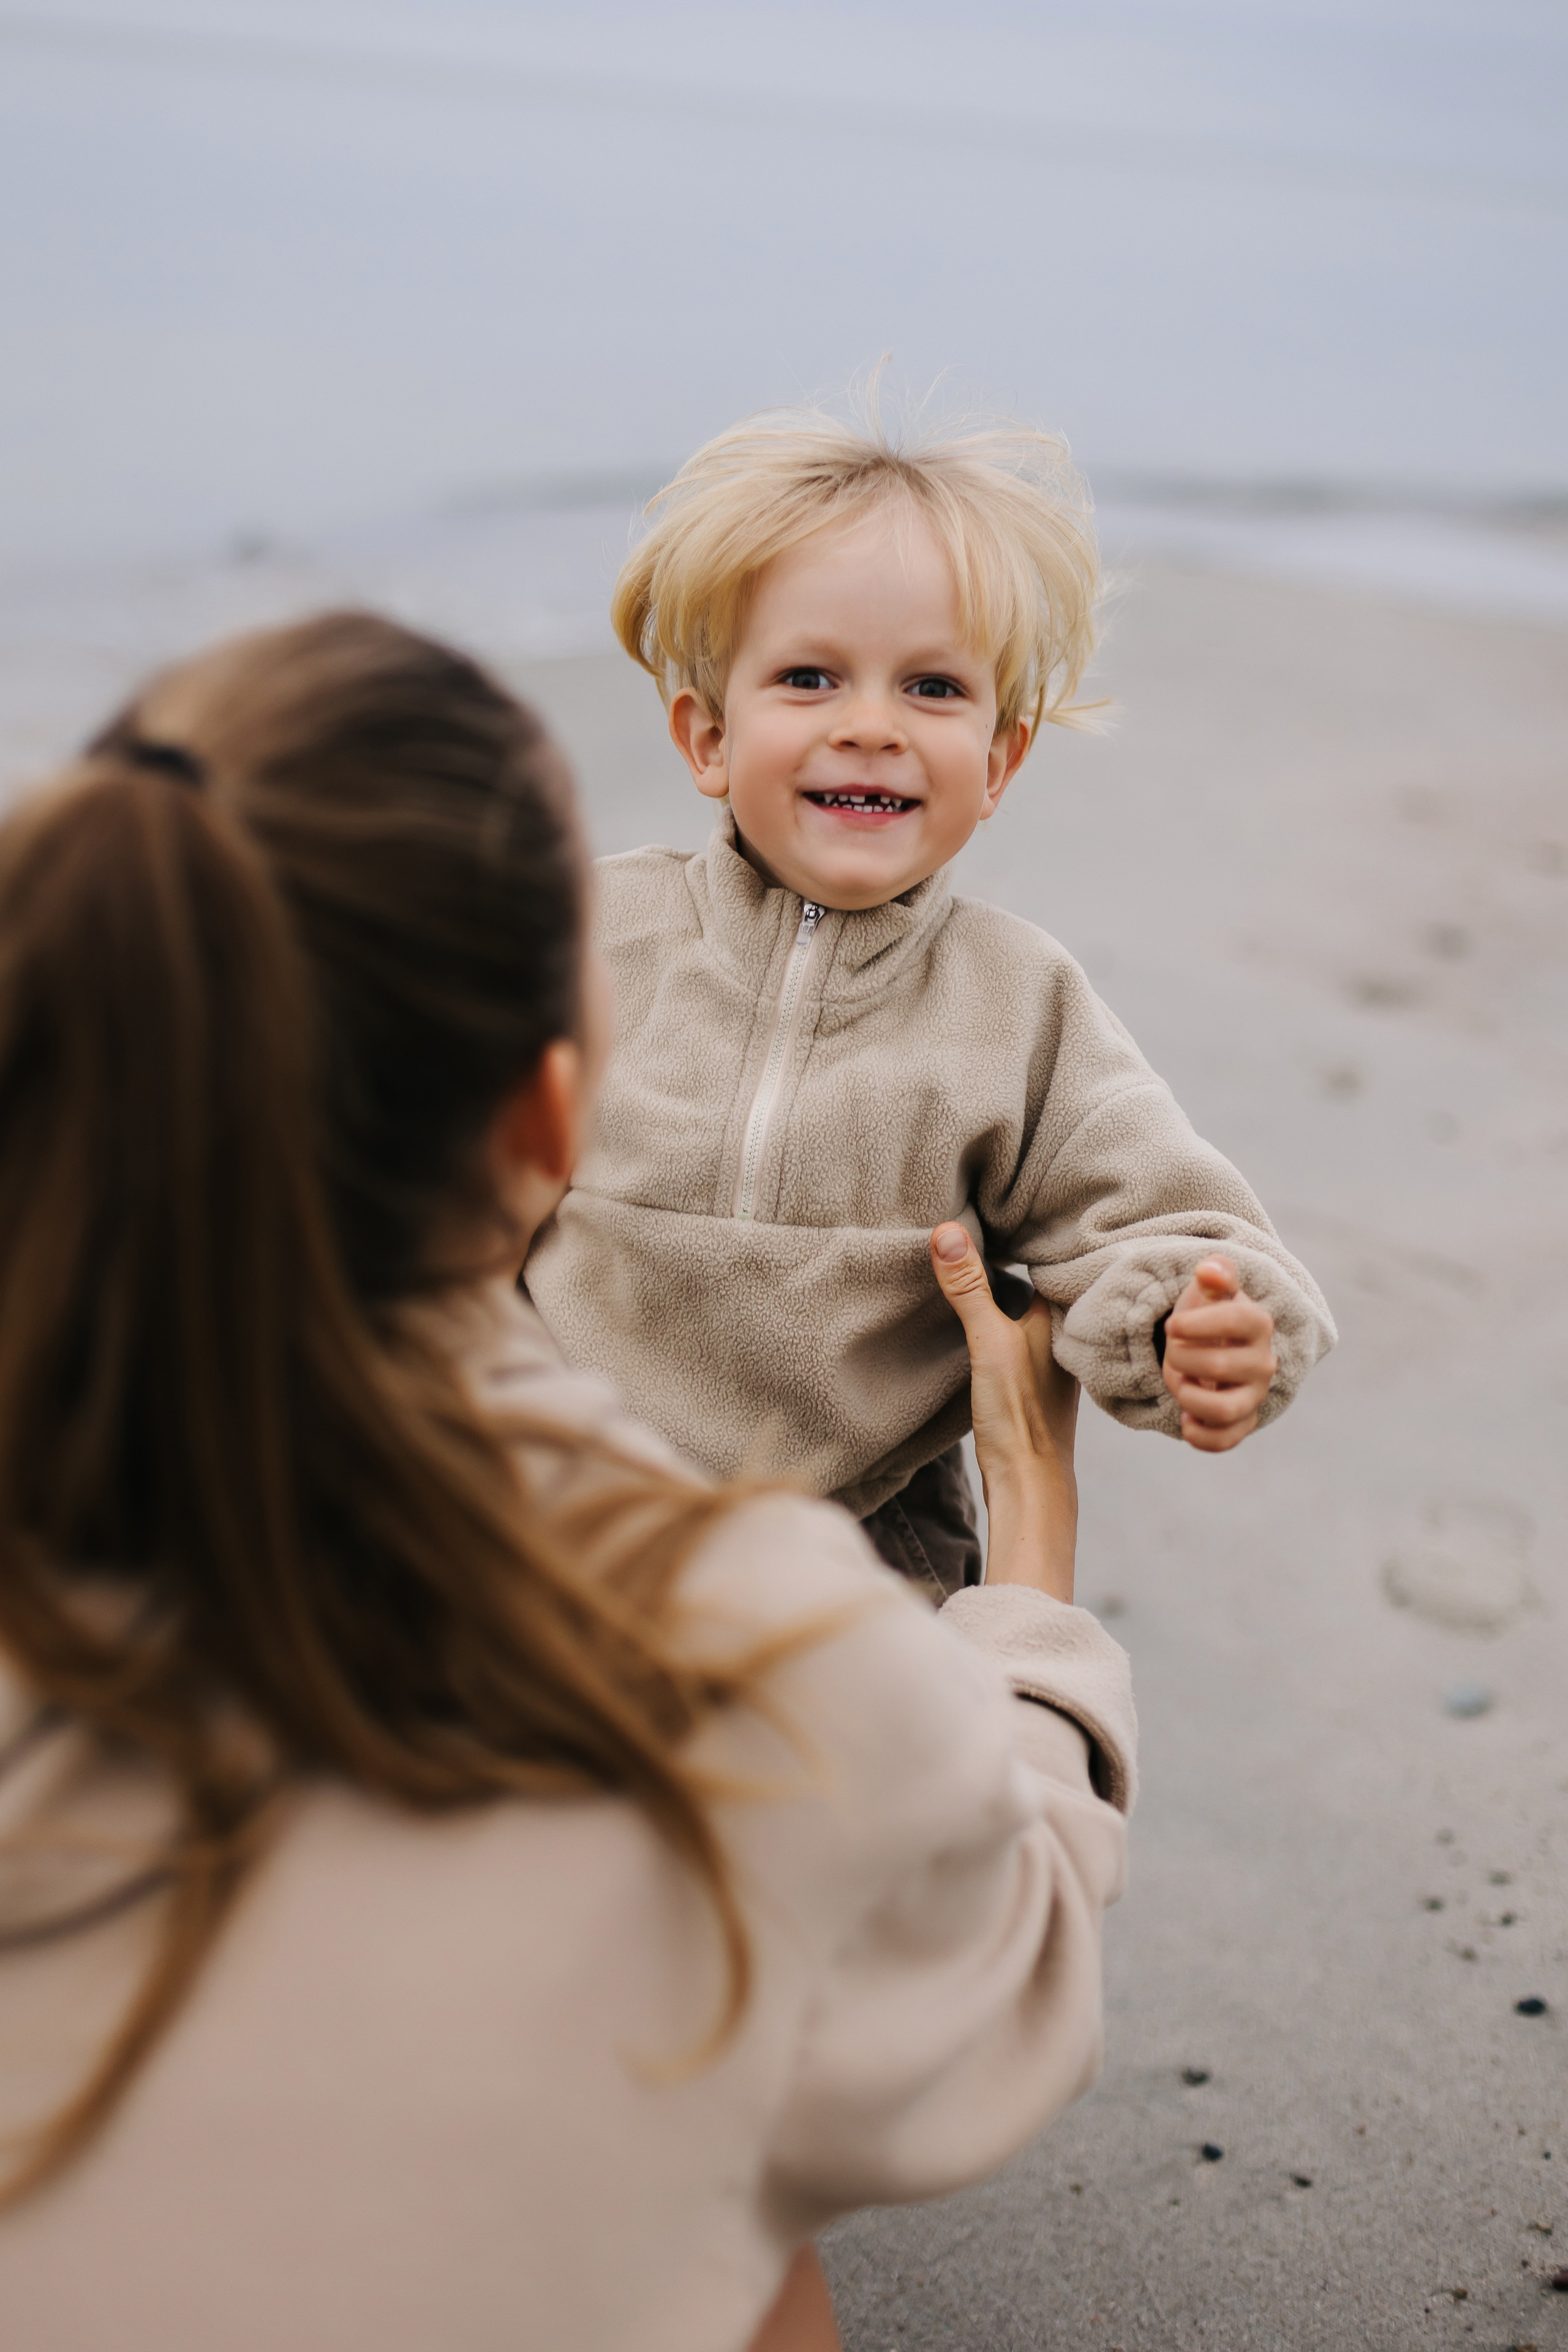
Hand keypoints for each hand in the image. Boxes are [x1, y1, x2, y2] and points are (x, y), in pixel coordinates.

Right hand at [929, 1225, 1077, 1599]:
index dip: (1036, 1220)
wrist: (1030, 1484)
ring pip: (1032, 1298)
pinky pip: (1019, 1321)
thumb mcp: (989, 1343)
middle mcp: (1067, 1326)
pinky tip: (982, 1299)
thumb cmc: (1020, 1416)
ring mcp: (1051, 1349)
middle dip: (1024, 1242)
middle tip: (992, 1199)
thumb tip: (946, 1231)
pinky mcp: (1033, 1371)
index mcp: (1068, 1311)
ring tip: (983, 1238)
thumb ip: (968, 1289)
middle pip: (1043, 1272)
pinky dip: (1005, 1305)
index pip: (1054, 1250)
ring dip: (1012, 1276)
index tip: (1015, 1184)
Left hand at [1163, 1257, 1276, 1452]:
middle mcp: (1264, 1362)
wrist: (1214, 1345)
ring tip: (1180, 1384)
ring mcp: (1255, 1395)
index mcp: (1258, 1324)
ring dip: (1189, 1398)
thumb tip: (1210, 1270)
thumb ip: (1215, 1274)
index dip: (1197, 1323)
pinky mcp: (1244, 1421)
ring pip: (1225, 1409)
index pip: (1237, 1320)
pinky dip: (1200, 1436)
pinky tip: (1185, 1420)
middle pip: (1220, 1365)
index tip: (1172, 1325)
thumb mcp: (1210, 1290)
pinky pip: (1226, 1440)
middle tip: (1174, 1353)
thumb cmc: (1209, 1314)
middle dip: (1182, 1359)